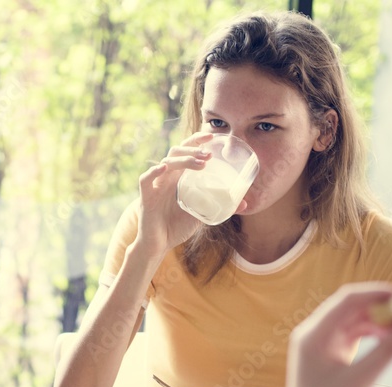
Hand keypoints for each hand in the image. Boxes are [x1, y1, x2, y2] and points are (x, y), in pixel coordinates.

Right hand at [135, 133, 249, 256]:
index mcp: (179, 177)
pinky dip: (154, 171)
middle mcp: (167, 177)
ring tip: (201, 164)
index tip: (212, 136)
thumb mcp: (202, 214)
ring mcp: (155, 185)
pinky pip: (146, 179)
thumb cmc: (177, 227)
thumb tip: (246, 204)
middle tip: (210, 155)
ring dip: (184, 160)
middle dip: (193, 150)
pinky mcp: (145, 197)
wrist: (159, 245)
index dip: (197, 140)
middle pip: (176, 152)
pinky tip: (164, 168)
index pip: (186, 150)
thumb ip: (219, 205)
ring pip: (166, 163)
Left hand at [284, 283, 391, 386]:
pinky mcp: (330, 356)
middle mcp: (313, 335)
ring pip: (355, 320)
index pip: (347, 300)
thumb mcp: (361, 380)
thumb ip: (388, 350)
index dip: (379, 293)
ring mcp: (321, 345)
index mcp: (312, 335)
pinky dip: (375, 333)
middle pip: (351, 307)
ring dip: (381, 319)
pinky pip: (355, 335)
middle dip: (383, 305)